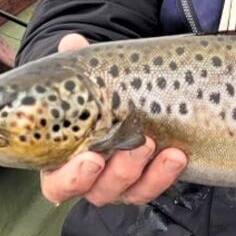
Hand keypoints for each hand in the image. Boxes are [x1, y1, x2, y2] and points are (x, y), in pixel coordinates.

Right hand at [40, 33, 186, 206]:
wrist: (126, 99)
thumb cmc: (95, 96)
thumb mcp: (86, 80)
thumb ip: (78, 65)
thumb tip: (72, 43)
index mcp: (63, 163)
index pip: (58, 186)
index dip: (72, 178)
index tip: (91, 158)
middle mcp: (92, 181)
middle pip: (99, 191)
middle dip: (119, 172)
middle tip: (136, 144)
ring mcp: (121, 184)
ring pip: (131, 192)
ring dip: (146, 172)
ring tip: (154, 142)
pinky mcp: (148, 181)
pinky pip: (155, 186)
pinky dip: (166, 174)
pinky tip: (177, 154)